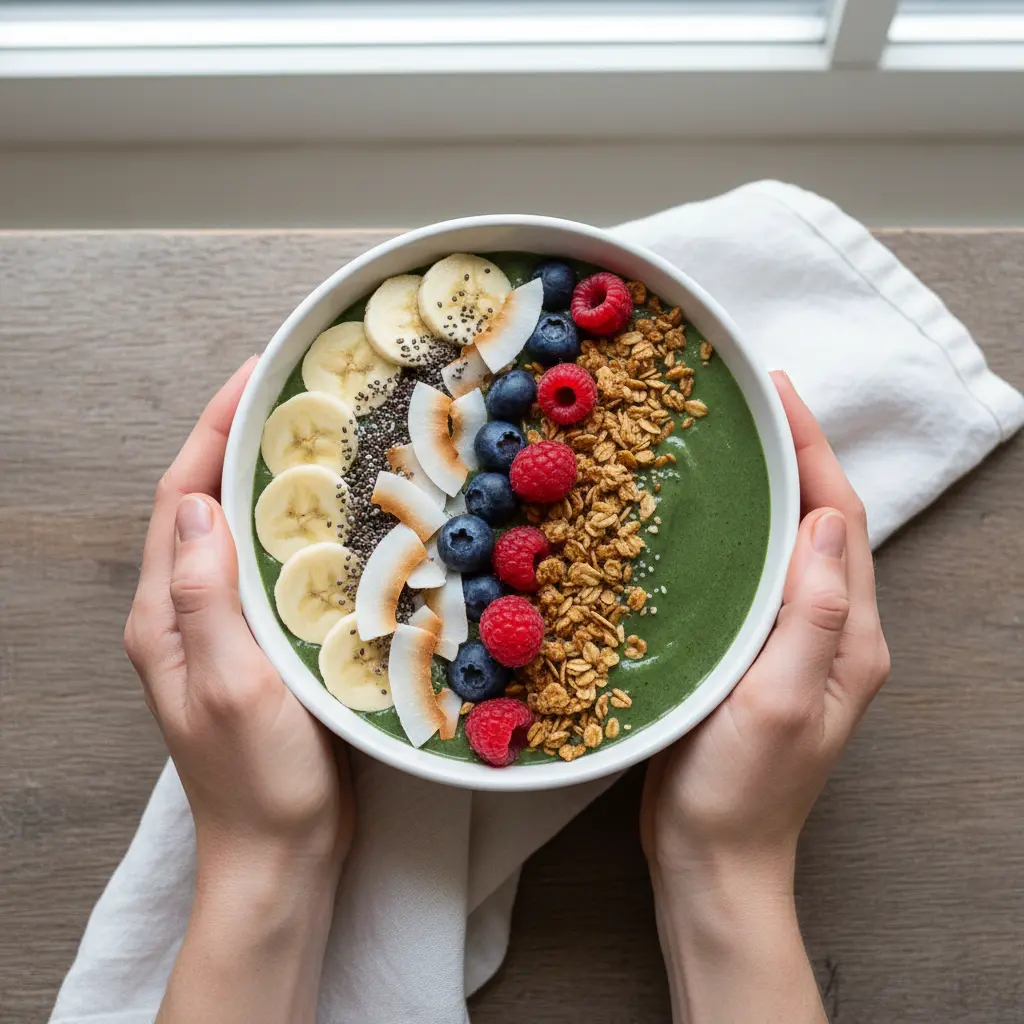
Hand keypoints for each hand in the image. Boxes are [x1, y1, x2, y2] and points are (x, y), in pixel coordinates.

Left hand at [124, 360, 352, 1022]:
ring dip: (269, 481)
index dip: (212, 431)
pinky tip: (335, 520)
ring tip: (317, 439)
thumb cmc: (257, 779)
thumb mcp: (232, 684)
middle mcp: (186, 613)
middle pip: (204, 505)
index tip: (253, 377)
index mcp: (166, 615)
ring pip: (240, 534)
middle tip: (293, 396)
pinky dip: (296, 530)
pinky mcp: (260, 646)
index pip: (179, 499)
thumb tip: (195, 502)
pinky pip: (271, 569)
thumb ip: (206, 595)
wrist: (280, 852)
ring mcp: (223, 631)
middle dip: (239, 442)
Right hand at [641, 372, 889, 1022]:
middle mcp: (834, 633)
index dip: (813, 451)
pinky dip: (740, 534)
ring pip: (789, 547)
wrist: (710, 859)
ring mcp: (796, 646)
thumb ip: (814, 614)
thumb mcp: (779, 701)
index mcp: (850, 637)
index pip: (839, 520)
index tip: (779, 394)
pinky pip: (758, 577)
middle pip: (822, 524)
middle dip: (796, 457)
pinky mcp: (757, 657)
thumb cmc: (739, 790)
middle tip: (752, 406)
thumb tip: (825, 520)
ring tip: (730, 445)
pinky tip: (706, 520)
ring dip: (769, 491)